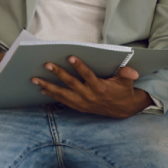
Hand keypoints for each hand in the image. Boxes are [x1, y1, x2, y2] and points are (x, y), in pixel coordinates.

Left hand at [32, 56, 153, 117]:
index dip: (79, 66)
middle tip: (47, 65)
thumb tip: (132, 71)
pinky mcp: (79, 107)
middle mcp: (89, 96)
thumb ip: (127, 75)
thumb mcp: (127, 82)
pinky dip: (52, 96)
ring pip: (63, 94)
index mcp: (100, 88)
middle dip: (58, 73)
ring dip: (48, 87)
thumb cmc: (123, 91)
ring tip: (35, 80)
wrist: (123, 110)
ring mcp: (82, 103)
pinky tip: (42, 90)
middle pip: (71, 83)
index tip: (70, 57)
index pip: (88, 75)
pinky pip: (63, 101)